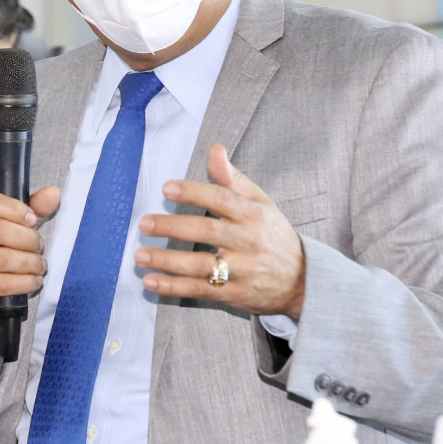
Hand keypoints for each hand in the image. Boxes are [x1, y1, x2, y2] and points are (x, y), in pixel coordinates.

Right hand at [0, 188, 59, 338]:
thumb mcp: (9, 223)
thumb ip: (32, 207)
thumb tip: (53, 194)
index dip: (14, 209)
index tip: (33, 220)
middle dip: (27, 239)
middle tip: (39, 247)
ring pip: (1, 258)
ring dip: (29, 262)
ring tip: (39, 265)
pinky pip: (1, 283)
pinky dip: (24, 282)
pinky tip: (34, 281)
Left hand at [135, 144, 305, 317]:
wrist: (303, 281)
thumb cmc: (273, 234)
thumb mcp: (261, 203)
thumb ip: (233, 179)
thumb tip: (214, 149)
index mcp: (253, 215)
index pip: (221, 199)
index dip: (193, 192)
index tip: (166, 188)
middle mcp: (248, 242)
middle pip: (206, 232)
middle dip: (172, 227)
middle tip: (144, 223)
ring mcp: (241, 270)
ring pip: (200, 265)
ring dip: (167, 260)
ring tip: (139, 254)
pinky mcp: (234, 294)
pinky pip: (200, 290)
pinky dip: (173, 287)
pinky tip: (150, 281)